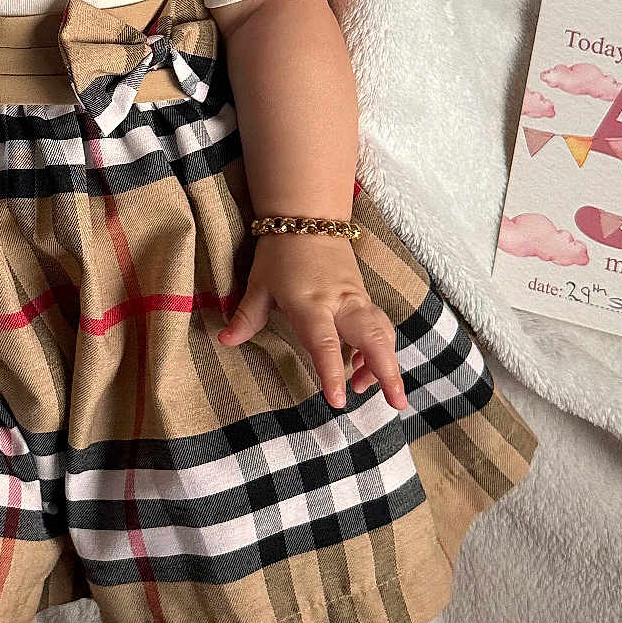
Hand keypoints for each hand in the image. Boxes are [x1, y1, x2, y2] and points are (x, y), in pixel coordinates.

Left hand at [216, 233, 407, 411]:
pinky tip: (363, 367)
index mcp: (310, 301)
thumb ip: (246, 316)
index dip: (332, 372)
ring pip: (382, 333)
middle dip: (387, 372)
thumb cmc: (281, 253)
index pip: (324, 342)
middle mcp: (340, 302)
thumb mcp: (259, 284)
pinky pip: (379, 327)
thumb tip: (225, 340)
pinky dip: (379, 349)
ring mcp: (357, 299)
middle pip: (372, 338)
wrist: (309, 218)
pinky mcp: (364, 298)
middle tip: (397, 404)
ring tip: (365, 388)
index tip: (338, 400)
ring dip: (383, 363)